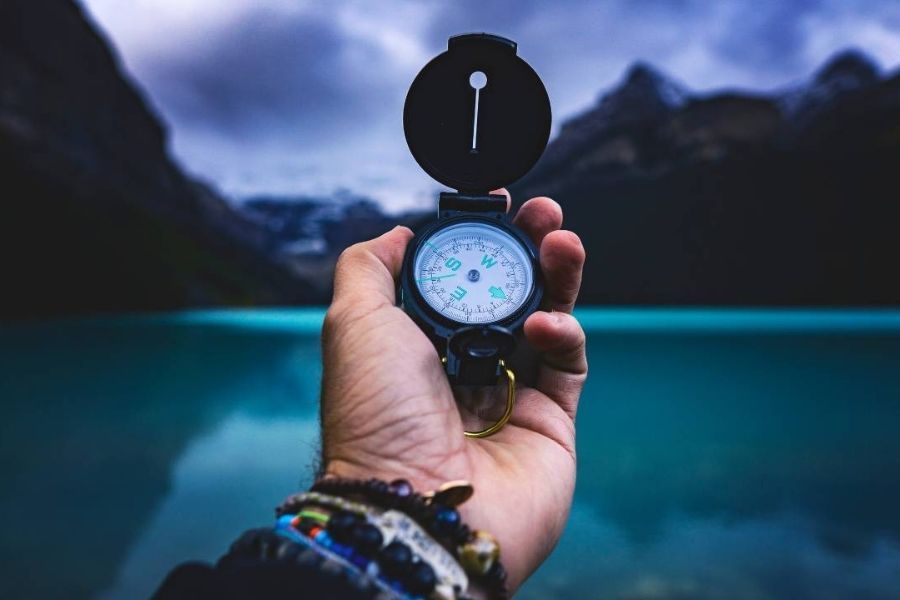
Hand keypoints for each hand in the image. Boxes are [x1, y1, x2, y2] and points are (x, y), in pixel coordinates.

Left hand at [320, 190, 586, 591]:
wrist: (415, 506)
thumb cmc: (376, 418)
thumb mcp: (353, 324)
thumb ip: (369, 268)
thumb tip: (397, 235)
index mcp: (417, 344)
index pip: (459, 278)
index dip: (480, 240)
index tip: (497, 205)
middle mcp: (463, 366)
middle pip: (509, 293)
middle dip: (529, 248)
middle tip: (545, 212)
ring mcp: (509, 394)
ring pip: (546, 319)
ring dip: (558, 275)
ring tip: (563, 240)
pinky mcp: (549, 421)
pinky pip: (567, 363)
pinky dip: (562, 333)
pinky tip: (544, 326)